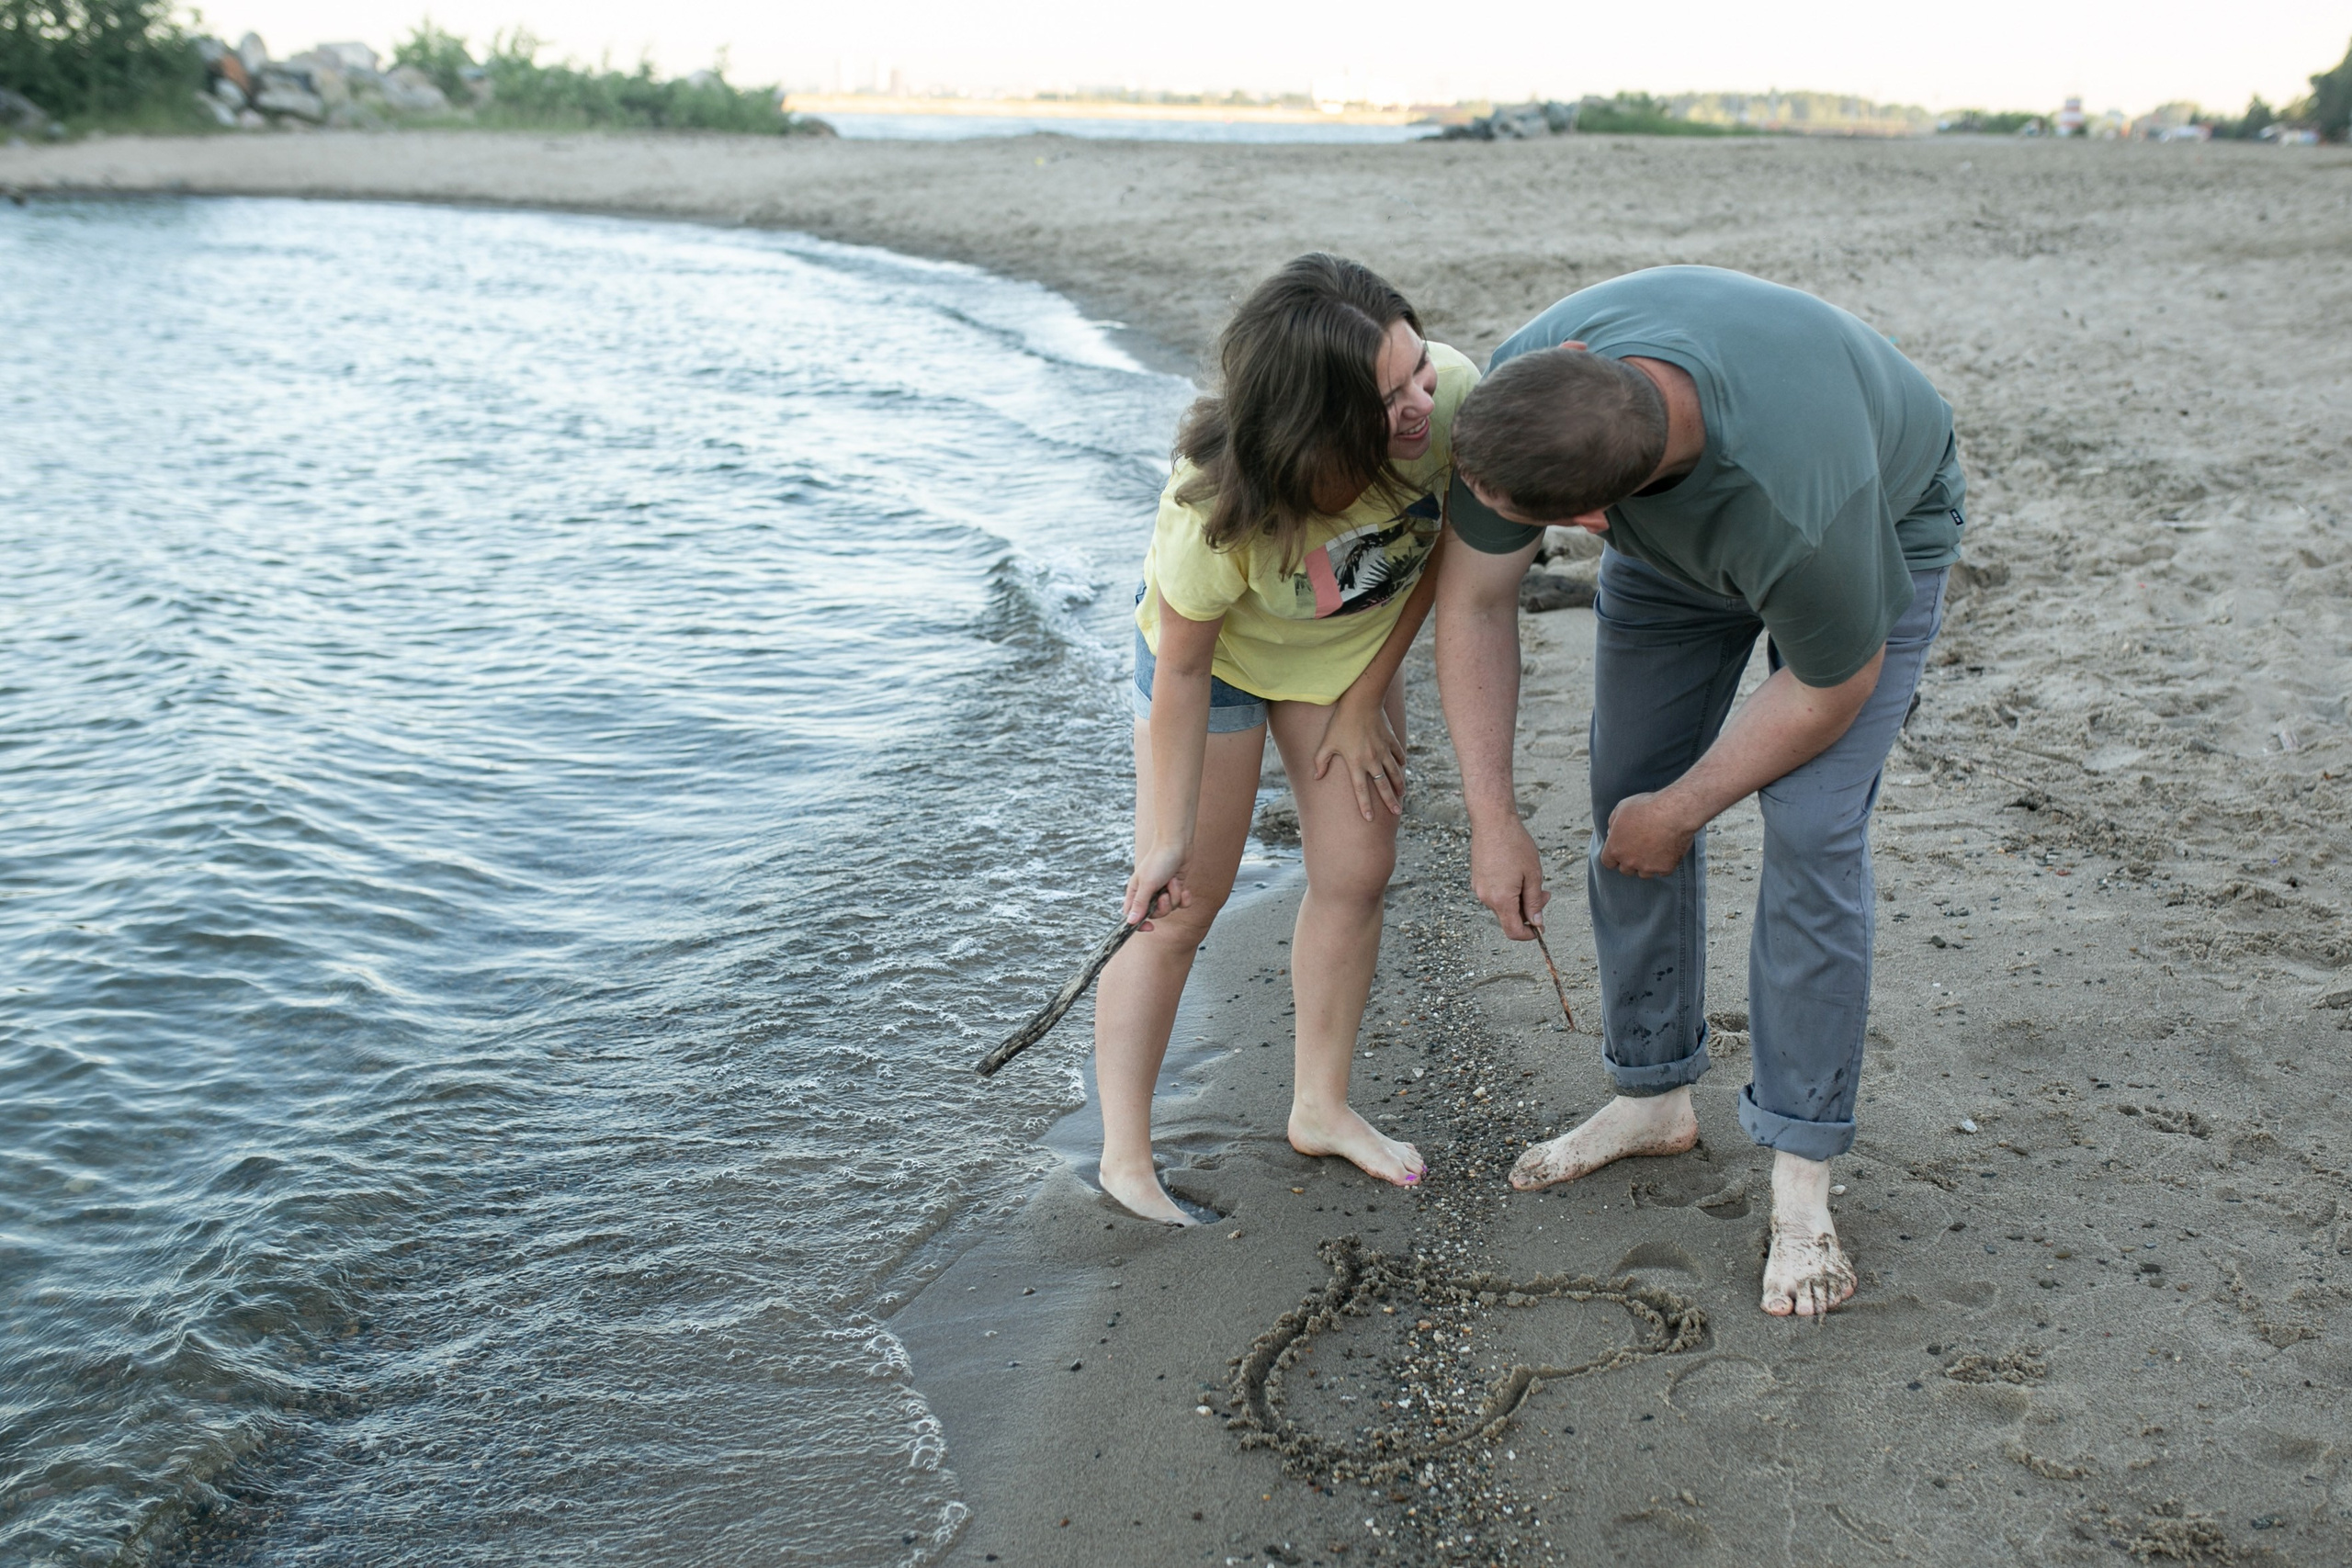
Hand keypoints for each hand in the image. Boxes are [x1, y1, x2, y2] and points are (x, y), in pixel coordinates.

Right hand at [1123, 839, 1191, 927]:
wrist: (1177, 845)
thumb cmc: (1158, 861)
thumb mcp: (1147, 884)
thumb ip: (1140, 904)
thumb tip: (1130, 922)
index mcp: (1136, 892)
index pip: (1133, 915)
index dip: (1140, 924)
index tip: (1150, 927)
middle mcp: (1148, 893)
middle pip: (1155, 914)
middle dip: (1163, 906)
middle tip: (1165, 895)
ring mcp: (1163, 891)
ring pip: (1170, 908)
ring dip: (1174, 896)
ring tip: (1173, 882)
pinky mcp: (1176, 889)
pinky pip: (1181, 903)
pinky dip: (1184, 897)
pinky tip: (1184, 888)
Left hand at [1313, 699, 1406, 821]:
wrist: (1361, 702)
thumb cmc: (1341, 722)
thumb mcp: (1327, 742)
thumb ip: (1321, 761)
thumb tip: (1316, 777)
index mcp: (1356, 764)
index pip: (1361, 791)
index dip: (1365, 806)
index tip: (1370, 818)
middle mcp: (1372, 761)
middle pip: (1383, 786)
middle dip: (1390, 801)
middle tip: (1397, 812)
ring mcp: (1384, 751)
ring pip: (1394, 773)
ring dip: (1399, 785)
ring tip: (1402, 795)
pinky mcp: (1391, 741)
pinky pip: (1398, 755)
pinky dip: (1401, 763)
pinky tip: (1403, 768)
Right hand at [1470, 816, 1548, 939]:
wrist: (1492, 821)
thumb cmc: (1514, 844)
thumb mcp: (1533, 875)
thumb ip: (1535, 902)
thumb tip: (1537, 922)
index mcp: (1501, 899)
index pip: (1513, 931)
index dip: (1529, 935)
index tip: (1540, 927)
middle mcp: (1486, 897)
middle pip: (1509, 918)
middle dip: (1528, 911)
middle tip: (1545, 893)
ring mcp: (1479, 888)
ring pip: (1502, 905)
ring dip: (1518, 900)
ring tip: (1530, 878)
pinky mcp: (1477, 879)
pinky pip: (1494, 894)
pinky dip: (1507, 892)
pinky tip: (1515, 874)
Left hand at [1600, 791, 1697, 877]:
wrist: (1673, 812)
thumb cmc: (1646, 807)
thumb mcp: (1622, 808)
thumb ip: (1613, 823)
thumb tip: (1612, 831)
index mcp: (1615, 848)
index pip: (1608, 862)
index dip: (1614, 857)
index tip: (1621, 851)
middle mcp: (1629, 861)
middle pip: (1626, 870)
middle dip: (1630, 861)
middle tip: (1640, 848)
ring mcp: (1648, 867)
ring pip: (1644, 873)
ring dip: (1647, 865)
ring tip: (1655, 849)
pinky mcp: (1665, 868)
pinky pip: (1662, 871)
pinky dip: (1664, 864)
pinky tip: (1668, 850)